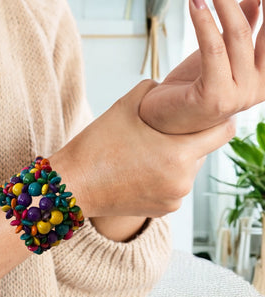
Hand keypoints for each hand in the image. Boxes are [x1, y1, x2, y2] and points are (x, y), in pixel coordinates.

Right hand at [51, 79, 235, 218]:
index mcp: (177, 154)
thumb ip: (151, 89)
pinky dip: (166, 175)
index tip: (208, 111)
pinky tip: (142, 167)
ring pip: (188, 169)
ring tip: (148, 149)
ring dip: (177, 157)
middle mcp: (182, 180)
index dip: (219, 118)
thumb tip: (166, 87)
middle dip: (189, 138)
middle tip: (164, 129)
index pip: (223, 132)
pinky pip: (176, 185)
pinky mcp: (164, 210)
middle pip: (203, 150)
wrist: (73, 184)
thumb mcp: (123, 106)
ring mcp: (174, 198)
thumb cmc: (96, 145)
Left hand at [139, 0, 263, 133]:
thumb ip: (238, 32)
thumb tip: (255, 0)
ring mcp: (239, 95)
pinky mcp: (215, 97)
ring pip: (237, 35)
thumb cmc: (189, 89)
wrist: (161, 120)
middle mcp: (258, 87)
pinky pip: (213, 49)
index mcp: (263, 76)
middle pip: (260, 29)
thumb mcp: (216, 56)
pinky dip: (204, 21)